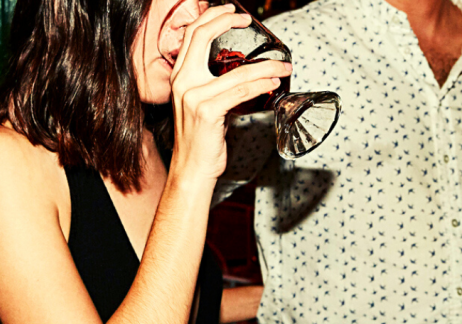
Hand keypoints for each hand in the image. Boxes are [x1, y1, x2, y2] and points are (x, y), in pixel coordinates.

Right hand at [169, 4, 291, 185]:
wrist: (192, 168)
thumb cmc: (200, 139)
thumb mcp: (201, 104)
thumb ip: (213, 85)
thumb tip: (242, 73)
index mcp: (179, 77)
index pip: (191, 34)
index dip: (212, 17)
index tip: (232, 13)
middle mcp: (182, 83)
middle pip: (202, 37)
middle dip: (227, 21)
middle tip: (248, 21)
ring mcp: (194, 97)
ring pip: (236, 71)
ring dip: (266, 66)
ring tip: (282, 66)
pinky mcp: (207, 111)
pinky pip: (241, 91)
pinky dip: (261, 84)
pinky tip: (273, 83)